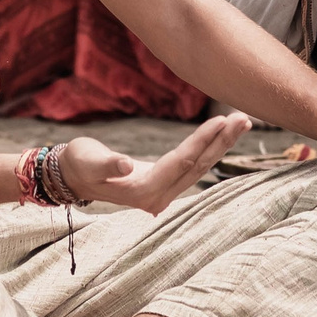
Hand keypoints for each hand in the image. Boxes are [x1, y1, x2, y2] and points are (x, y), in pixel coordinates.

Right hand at [56, 112, 248, 214]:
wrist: (72, 176)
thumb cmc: (79, 164)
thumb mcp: (89, 161)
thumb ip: (107, 165)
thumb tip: (125, 166)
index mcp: (142, 192)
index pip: (181, 163)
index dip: (201, 141)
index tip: (221, 121)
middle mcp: (158, 197)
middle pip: (197, 166)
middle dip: (222, 142)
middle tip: (244, 119)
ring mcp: (163, 193)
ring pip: (199, 167)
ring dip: (221, 144)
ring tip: (242, 123)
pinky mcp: (165, 184)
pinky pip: (193, 165)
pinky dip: (210, 148)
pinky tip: (224, 135)